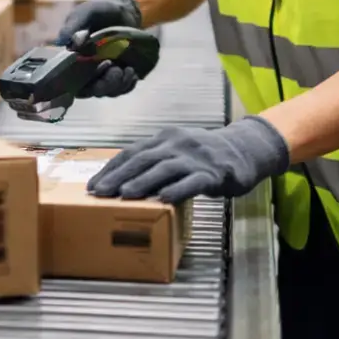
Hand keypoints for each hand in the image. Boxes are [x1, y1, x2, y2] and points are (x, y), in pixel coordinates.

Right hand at [57, 0, 143, 97]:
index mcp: (71, 57)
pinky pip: (121, 88)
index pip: (68, 79)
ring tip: (128, 70)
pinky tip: (132, 73)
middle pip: (90, 89)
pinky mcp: (118, 76)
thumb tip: (70, 43)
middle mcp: (84, 70)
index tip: (97, 67)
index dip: (80, 82)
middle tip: (116, 70)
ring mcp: (102, 74)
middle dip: (105, 85)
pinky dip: (127, 85)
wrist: (122, 10)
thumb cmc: (99, 11)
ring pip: (106, 91)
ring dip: (118, 85)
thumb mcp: (86, 12)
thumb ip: (76, 25)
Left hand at [87, 116, 290, 203]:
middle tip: (100, 192)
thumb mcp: (176, 152)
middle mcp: (175, 144)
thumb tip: (123, 183)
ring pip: (164, 169)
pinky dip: (177, 189)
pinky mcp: (213, 172)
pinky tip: (163, 198)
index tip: (93, 185)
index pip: (130, 153)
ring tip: (125, 194)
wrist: (245, 149)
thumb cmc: (203, 156)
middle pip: (142, 160)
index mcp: (163, 139)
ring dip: (143, 181)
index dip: (110, 169)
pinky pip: (193, 181)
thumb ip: (155, 162)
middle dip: (118, 176)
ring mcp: (195, 157)